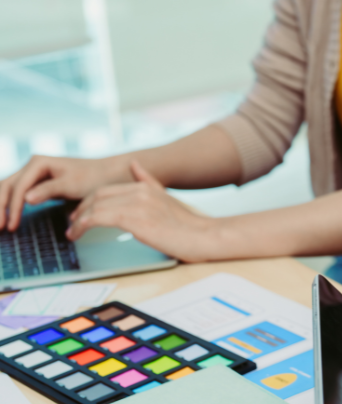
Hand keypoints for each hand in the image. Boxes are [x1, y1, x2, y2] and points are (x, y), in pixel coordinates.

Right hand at [0, 155, 128, 230]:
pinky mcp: (38, 183)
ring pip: (9, 189)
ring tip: (0, 226)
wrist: (106, 174)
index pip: (18, 187)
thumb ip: (49, 190)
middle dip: (0, 207)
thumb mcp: (71, 184)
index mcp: (38, 163)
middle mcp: (32, 166)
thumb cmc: (92, 178)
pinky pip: (18, 193)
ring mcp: (33, 174)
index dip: (13, 207)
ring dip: (2, 206)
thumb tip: (26, 198)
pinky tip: (8, 218)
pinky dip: (11, 205)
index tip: (11, 225)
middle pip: (7, 186)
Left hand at [66, 161, 215, 262]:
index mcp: (146, 187)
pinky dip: (83, 225)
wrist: (206, 237)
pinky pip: (98, 218)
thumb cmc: (190, 226)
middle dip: (81, 209)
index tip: (82, 214)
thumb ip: (149, 181)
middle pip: (98, 196)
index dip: (90, 201)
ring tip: (72, 232)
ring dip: (78, 220)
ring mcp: (136, 204)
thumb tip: (135, 164)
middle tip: (73, 223)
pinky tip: (78, 233)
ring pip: (95, 207)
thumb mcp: (168, 199)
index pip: (108, 190)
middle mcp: (139, 192)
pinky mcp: (133, 219)